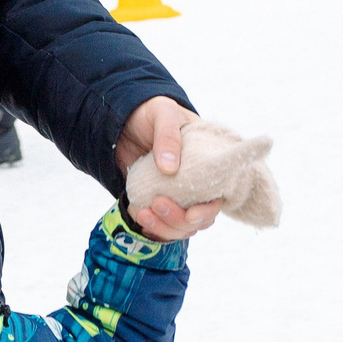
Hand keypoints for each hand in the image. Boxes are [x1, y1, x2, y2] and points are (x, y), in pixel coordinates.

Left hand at [114, 97, 221, 239]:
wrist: (124, 119)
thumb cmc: (153, 113)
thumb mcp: (163, 114)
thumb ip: (168, 136)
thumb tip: (170, 168)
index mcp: (208, 164)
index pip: (218, 197)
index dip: (207, 211)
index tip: (191, 214)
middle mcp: (196, 185)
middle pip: (199, 219)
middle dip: (179, 220)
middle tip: (157, 203)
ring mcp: (176, 196)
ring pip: (181, 227)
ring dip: (164, 227)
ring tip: (143, 213)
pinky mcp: (156, 202)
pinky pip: (162, 226)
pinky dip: (153, 228)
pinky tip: (139, 214)